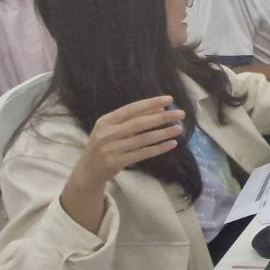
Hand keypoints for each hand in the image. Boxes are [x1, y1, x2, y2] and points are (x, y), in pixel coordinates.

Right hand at [67, 96, 183, 189]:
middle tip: (180, 114)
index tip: (169, 99)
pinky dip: (158, 148)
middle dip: (162, 117)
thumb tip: (160, 109)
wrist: (88, 170)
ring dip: (163, 133)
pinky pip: (142, 154)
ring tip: (179, 128)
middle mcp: (107, 133)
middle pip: (139, 123)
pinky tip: (171, 144)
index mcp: (106, 121)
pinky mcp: (116, 162)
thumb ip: (133, 119)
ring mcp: (111, 148)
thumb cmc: (104, 145)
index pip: (132, 109)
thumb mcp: (114, 129)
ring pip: (143, 139)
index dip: (151, 103)